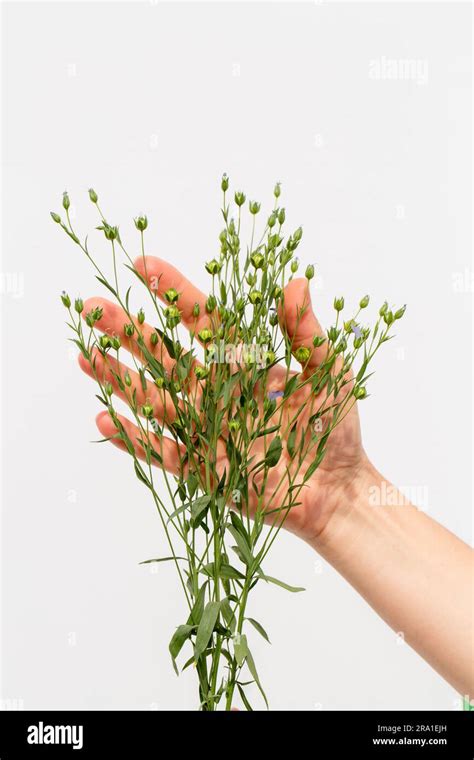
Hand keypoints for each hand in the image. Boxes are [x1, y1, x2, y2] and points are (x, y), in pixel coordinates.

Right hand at [79, 256, 370, 543]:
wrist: (337, 490)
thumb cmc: (335, 429)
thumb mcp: (328, 372)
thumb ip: (306, 332)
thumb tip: (295, 281)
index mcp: (243, 363)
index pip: (202, 320)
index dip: (174, 292)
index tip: (142, 264)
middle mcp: (216, 391)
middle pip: (165, 355)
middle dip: (128, 331)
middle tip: (92, 308)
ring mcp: (206, 428)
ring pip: (154, 399)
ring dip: (120, 378)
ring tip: (85, 356)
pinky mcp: (203, 467)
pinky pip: (161, 450)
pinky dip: (134, 437)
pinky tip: (105, 416)